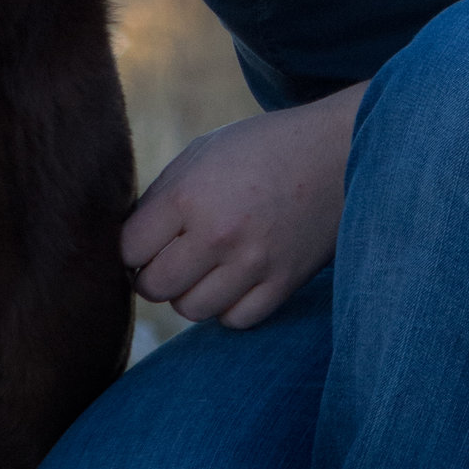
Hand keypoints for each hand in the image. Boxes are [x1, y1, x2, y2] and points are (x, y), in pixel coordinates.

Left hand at [123, 89, 360, 330]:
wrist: (339, 151)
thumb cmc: (262, 149)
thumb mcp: (202, 154)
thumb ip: (162, 199)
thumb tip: (130, 249)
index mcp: (188, 195)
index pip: (129, 250)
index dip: (132, 247)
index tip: (147, 239)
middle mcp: (218, 233)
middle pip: (155, 287)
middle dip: (154, 275)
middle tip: (171, 257)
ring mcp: (253, 263)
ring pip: (191, 309)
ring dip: (190, 293)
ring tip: (204, 268)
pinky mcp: (283, 283)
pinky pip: (235, 319)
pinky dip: (228, 306)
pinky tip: (234, 280)